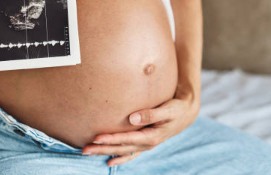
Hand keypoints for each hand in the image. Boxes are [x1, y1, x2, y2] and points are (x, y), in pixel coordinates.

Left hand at [82, 93, 199, 166]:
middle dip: (102, 149)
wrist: (186, 113)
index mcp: (152, 136)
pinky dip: (120, 157)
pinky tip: (109, 161)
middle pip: (120, 148)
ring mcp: (146, 145)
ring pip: (122, 151)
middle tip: (84, 149)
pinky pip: (130, 153)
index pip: (127, 139)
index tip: (96, 138)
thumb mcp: (167, 110)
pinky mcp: (146, 143)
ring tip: (88, 153)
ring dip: (105, 152)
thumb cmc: (176, 108)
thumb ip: (151, 114)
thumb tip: (132, 118)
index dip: (111, 139)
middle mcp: (147, 144)